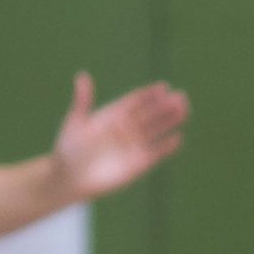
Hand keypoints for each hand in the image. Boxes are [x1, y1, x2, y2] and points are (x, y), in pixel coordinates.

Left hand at [53, 73, 190, 199]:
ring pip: (156, 131)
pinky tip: (178, 138)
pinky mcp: (137, 164)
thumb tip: (83, 76)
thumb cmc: (68, 148)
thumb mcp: (76, 121)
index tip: (163, 87)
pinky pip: (155, 153)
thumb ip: (83, 100)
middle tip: (181, 97)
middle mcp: (126, 128)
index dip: (149, 94)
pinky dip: (166, 147)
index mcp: (113, 115)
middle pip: (150, 114)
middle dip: (165, 106)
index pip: (135, 101)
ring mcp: (133, 145)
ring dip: (170, 121)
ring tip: (185, 110)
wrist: (70, 178)